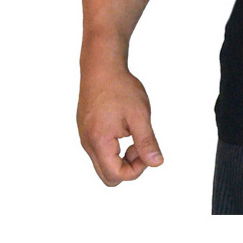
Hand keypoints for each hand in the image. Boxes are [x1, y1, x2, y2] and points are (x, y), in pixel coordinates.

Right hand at [77, 61, 163, 185]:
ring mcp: (85, 137)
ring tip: (132, 130)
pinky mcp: (86, 129)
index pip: (117, 175)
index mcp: (99, 142)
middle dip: (128, 166)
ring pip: (103, 163)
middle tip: (139, 143)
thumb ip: (147, 142)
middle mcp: (87, 144)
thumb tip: (157, 163)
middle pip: (108, 175)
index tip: (146, 148)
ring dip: (121, 155)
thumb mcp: (139, 115)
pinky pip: (100, 150)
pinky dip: (114, 146)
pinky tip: (123, 125)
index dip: (137, 169)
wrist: (101, 66)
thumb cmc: (120, 88)